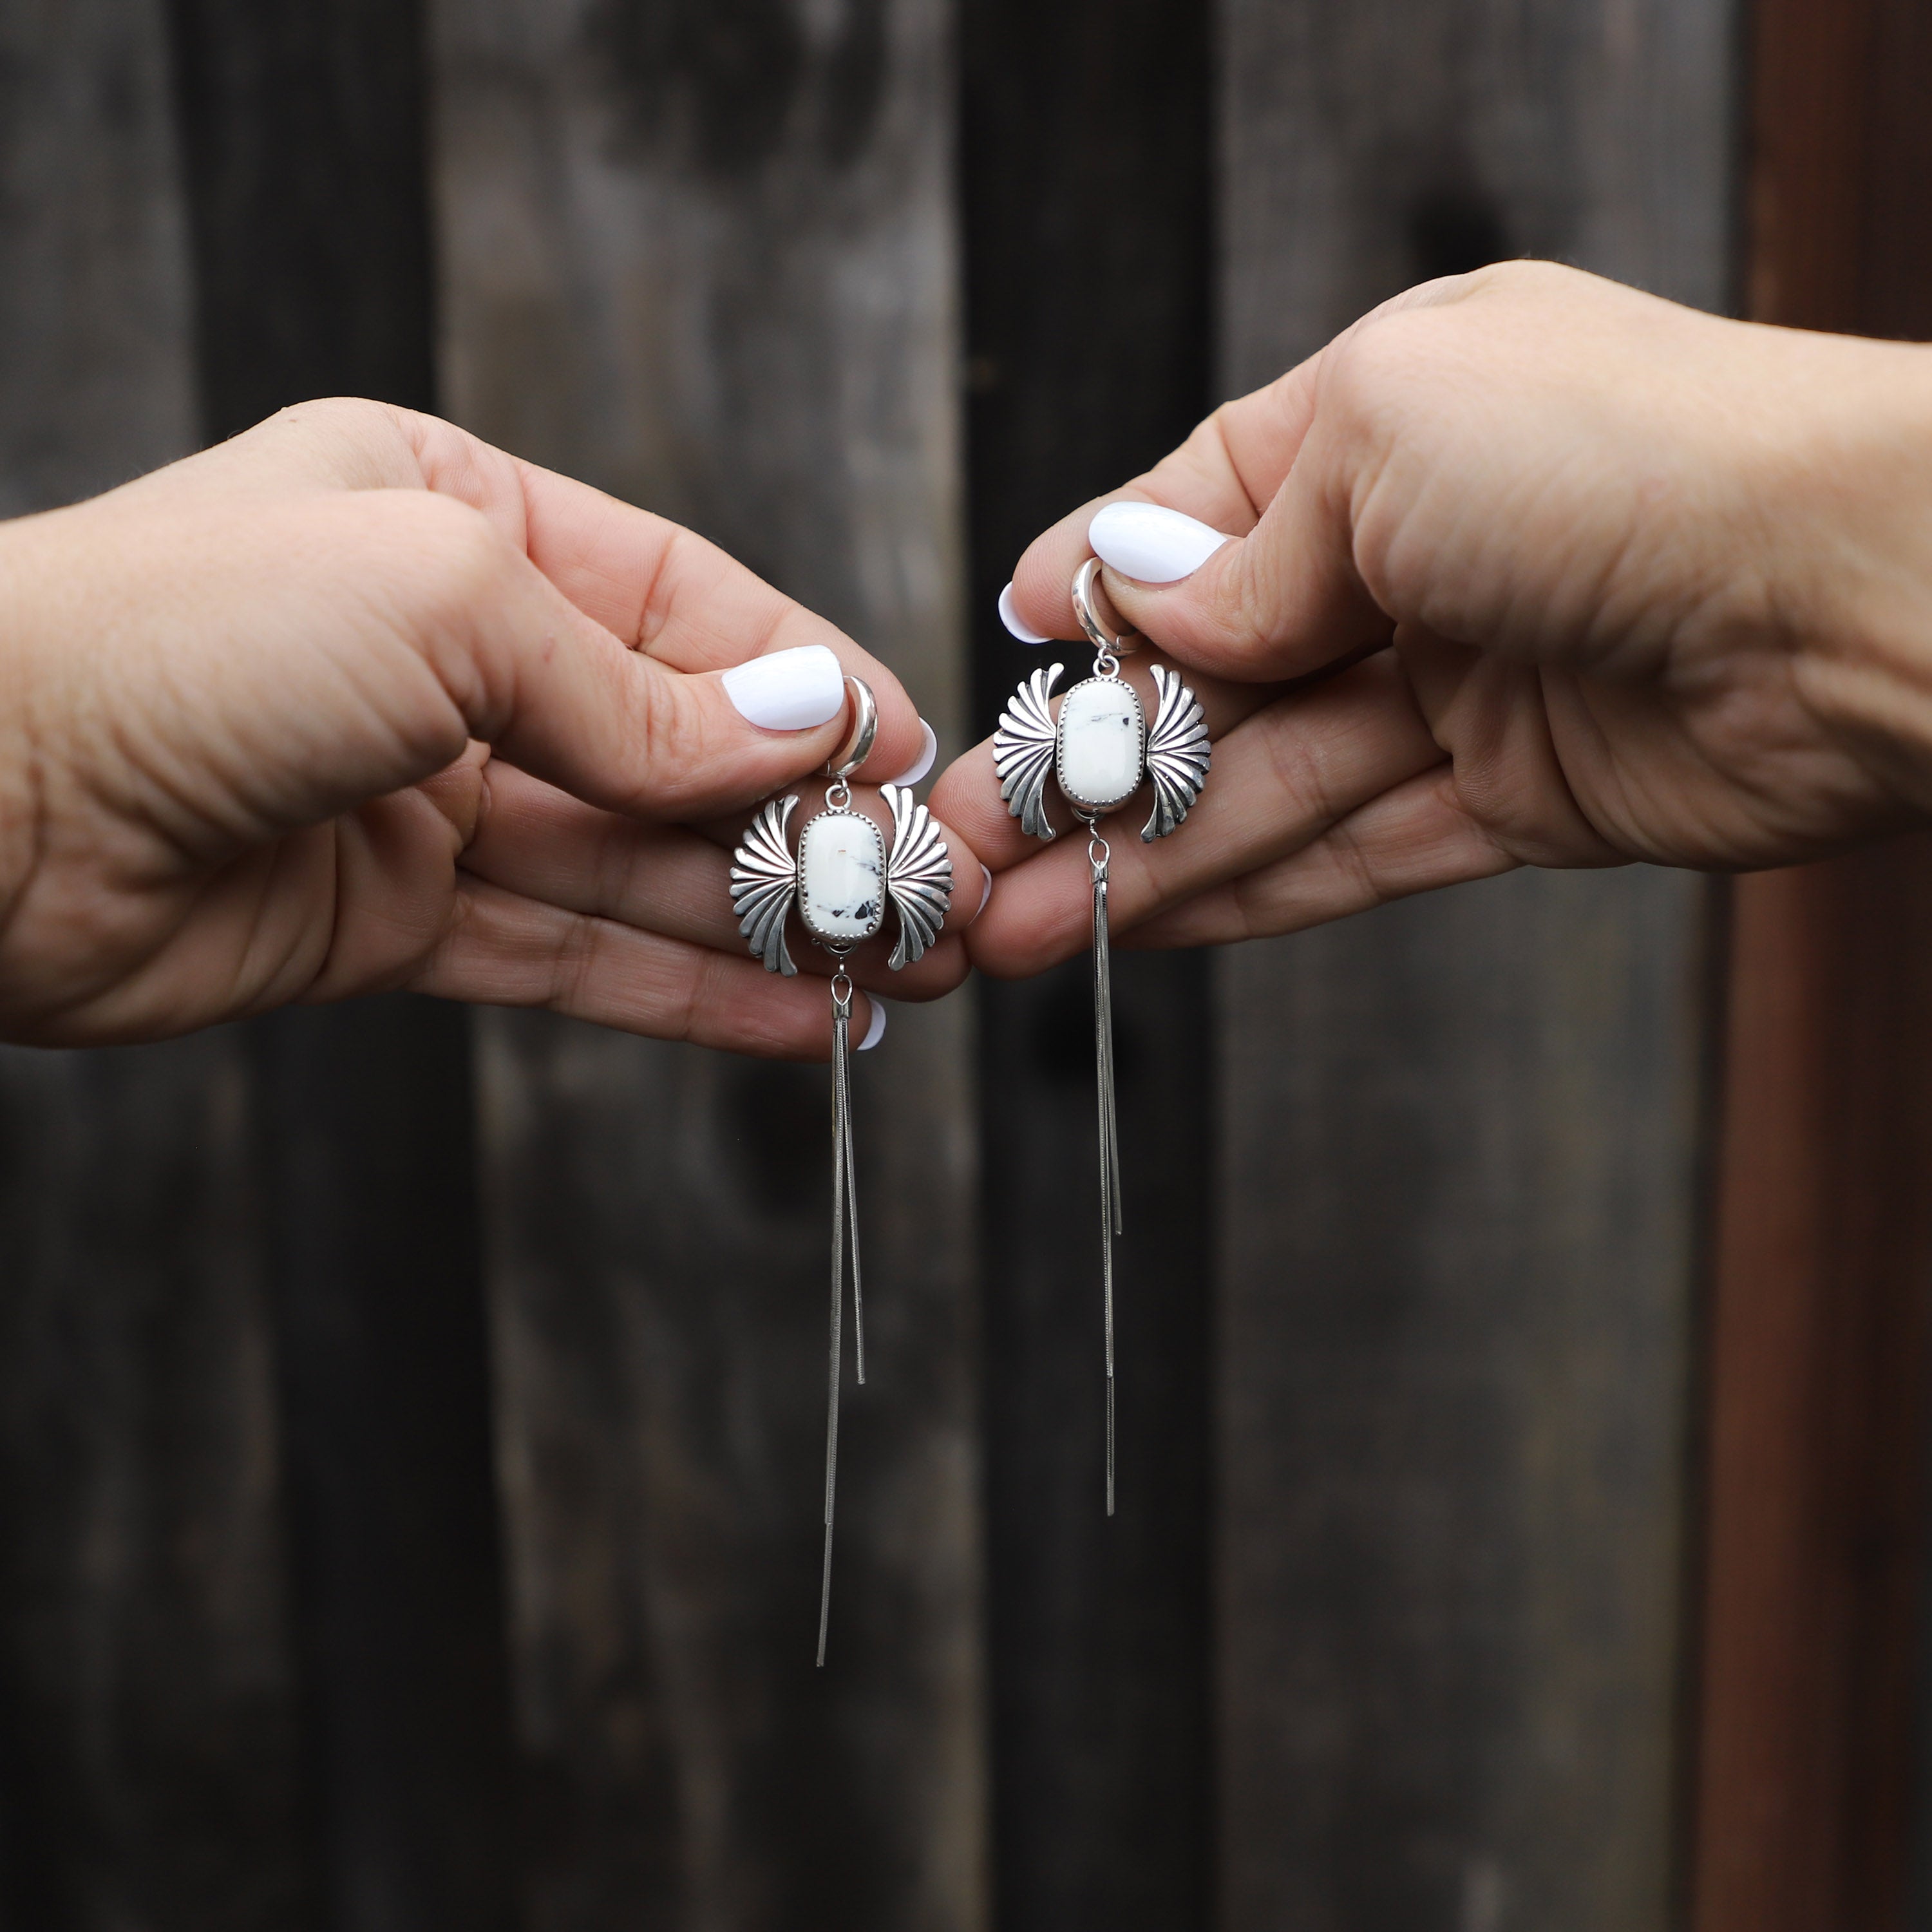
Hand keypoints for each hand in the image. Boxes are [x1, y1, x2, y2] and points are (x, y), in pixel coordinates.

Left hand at [0, 399, 982, 1050]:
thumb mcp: (446, 600)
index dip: (805, 684)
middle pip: (670, 747)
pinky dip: (677, 992)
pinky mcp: (389, 921)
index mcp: (456, 516)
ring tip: (892, 972)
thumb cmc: (177, 638)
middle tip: (926, 894)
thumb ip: (637, 687)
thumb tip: (805, 726)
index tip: (910, 757)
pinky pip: (565, 956)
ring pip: (632, 867)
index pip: (683, 605)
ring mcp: (421, 795)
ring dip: (763, 922)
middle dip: (803, 824)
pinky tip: (786, 1022)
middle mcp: (445, 655)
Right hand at [933, 260, 1931, 971]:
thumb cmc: (1634, 458)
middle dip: (1086, 768)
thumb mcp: (1388, 439)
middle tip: (960, 847)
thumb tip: (1137, 610)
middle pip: (1215, 681)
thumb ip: (1247, 549)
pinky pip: (1353, 853)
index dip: (1096, 601)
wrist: (1858, 594)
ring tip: (1010, 920)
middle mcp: (1420, 557)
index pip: (1198, 523)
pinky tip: (1142, 927)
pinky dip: (1247, 894)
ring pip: (1266, 786)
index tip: (1007, 662)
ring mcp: (1465, 686)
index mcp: (1385, 429)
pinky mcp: (1517, 802)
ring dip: (1137, 858)